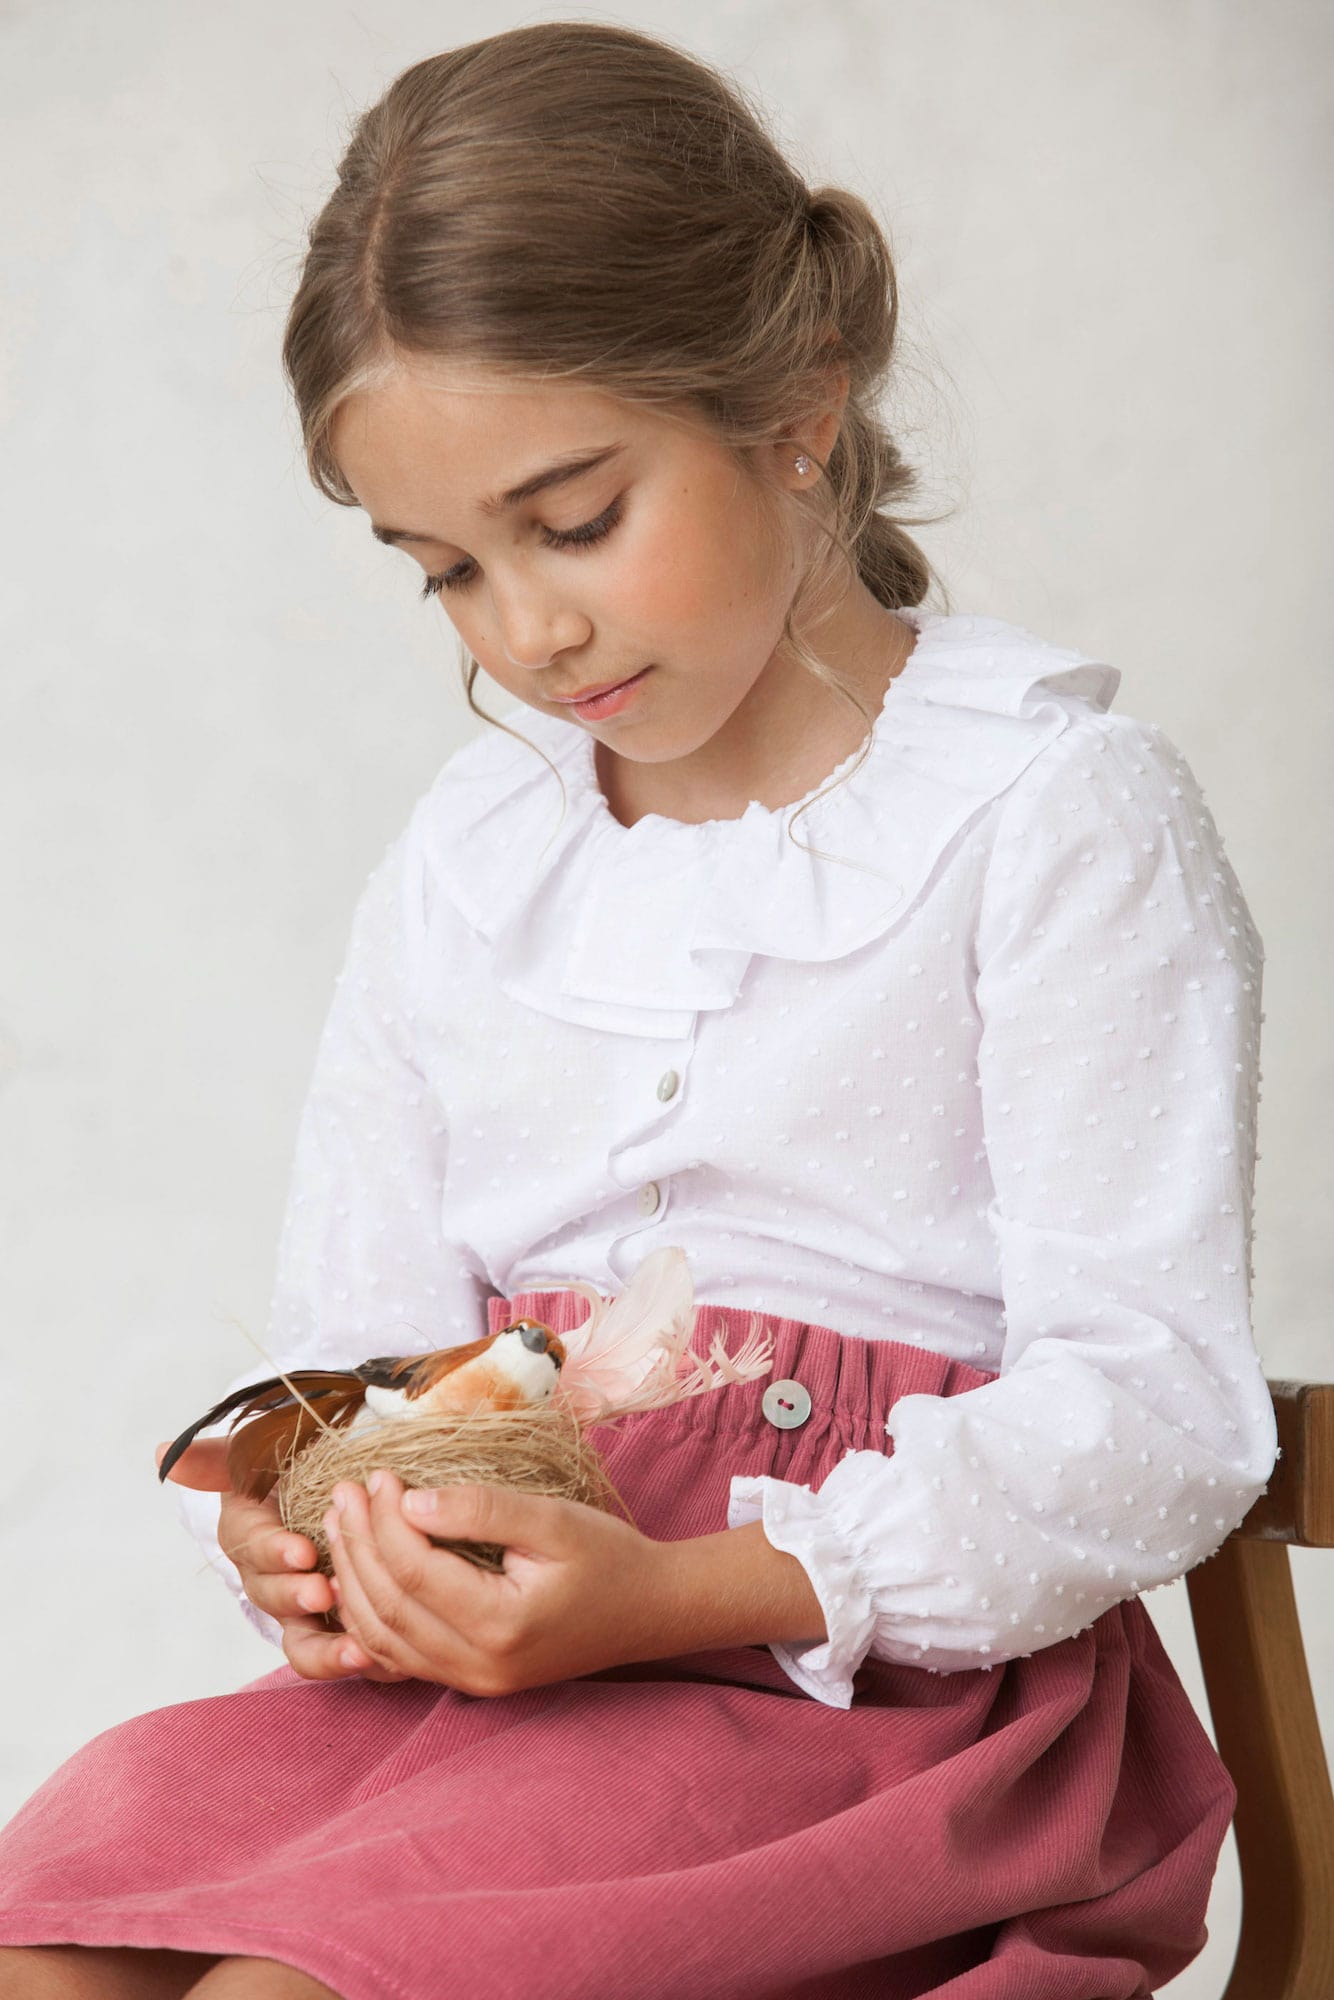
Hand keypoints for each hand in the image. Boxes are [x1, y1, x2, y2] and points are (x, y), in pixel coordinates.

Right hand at [155, 1438, 409, 1683]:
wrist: (321, 1493)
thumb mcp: (255, 1452)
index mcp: (247, 1536)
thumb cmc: (287, 1470)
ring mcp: (299, 1612)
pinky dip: (358, 1663)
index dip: (275, 1552)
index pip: (252, 1546)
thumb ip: (217, 1455)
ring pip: (301, 1643)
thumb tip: (164, 1451)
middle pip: (273, 1598)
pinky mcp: (332, 1632)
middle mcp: (267, 1580)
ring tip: (357, 1648)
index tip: (301, 1551)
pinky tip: (384, 1662)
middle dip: (297, 1597)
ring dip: (326, 1648)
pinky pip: (338, 1657)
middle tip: (324, 1593)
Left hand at [323, 1470, 686, 1695]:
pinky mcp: (471, 1681)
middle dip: (357, 1546)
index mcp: (501, 1625)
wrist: (648, 1611)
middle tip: (344, 1494)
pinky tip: (356, 1578)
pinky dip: (368, 1618)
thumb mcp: (553, 1519)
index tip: (377, 1476)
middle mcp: (479, 1666)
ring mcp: (473, 1682)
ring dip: (354, 1581)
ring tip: (341, 1526)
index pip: (415, 1572)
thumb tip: (411, 1501)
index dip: (384, 1522)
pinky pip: (400, 1657)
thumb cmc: (608, 1557)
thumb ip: (482, 1509)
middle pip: (388, 1607)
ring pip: (383, 1639)